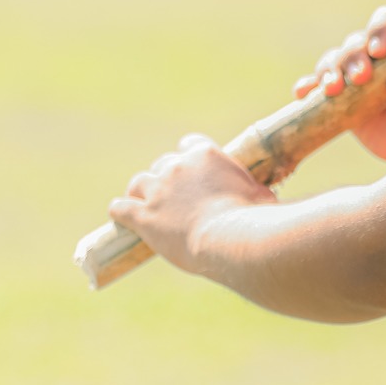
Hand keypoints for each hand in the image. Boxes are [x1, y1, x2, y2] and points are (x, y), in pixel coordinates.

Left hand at [109, 134, 275, 276]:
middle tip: (172, 197)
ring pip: (138, 182)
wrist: (232, 239)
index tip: (192, 173)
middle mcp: (178, 166)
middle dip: (165, 178)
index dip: (188, 160)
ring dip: (140, 193)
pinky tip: (122, 219)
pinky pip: (120, 208)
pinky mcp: (144, 215)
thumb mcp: (262, 195)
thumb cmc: (255, 218)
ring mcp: (158, 190)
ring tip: (144, 206)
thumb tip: (265, 198)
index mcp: (206, 154)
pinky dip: (120, 212)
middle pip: (162, 163)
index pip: (188, 145)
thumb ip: (255, 191)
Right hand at [293, 5, 385, 163]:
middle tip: (361, 78)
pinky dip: (307, 85)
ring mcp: (352, 72)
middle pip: (355, 41)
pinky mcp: (336, 95)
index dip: (379, 30)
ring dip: (329, 70)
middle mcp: (374, 53)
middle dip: (353, 56)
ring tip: (333, 90)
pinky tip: (304, 93)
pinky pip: (314, 84)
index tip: (379, 52)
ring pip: (333, 59)